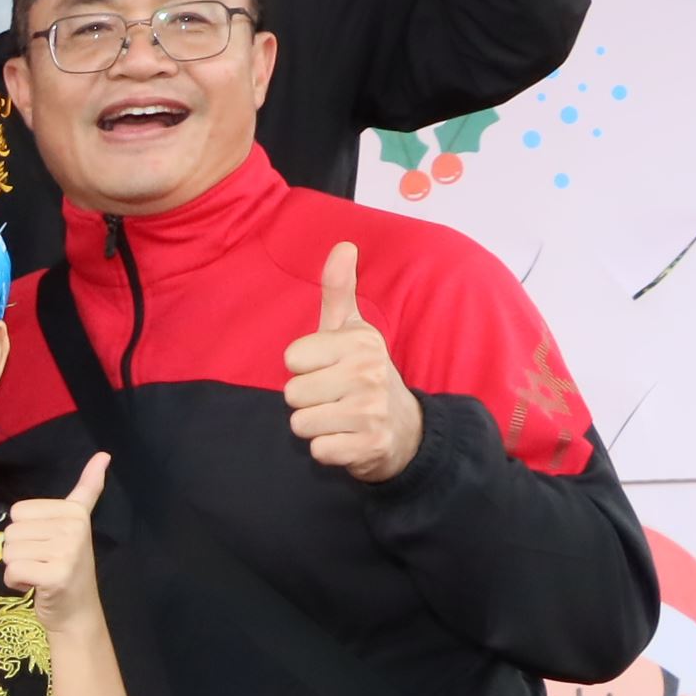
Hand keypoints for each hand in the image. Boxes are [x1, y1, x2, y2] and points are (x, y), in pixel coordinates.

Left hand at [0, 450, 108, 624]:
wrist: (77, 611)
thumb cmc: (67, 566)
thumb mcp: (75, 524)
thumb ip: (87, 490)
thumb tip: (103, 455)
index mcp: (74, 512)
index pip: (18, 512)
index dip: (24, 532)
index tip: (47, 545)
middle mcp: (73, 528)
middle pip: (11, 532)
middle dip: (19, 553)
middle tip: (43, 564)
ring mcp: (66, 552)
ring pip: (9, 552)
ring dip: (17, 568)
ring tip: (40, 574)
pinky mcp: (56, 575)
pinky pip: (12, 571)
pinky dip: (16, 583)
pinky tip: (36, 586)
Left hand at [281, 242, 422, 481]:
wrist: (403, 428)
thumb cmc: (363, 373)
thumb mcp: (352, 330)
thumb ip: (338, 291)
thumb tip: (343, 245)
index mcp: (359, 341)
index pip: (292, 358)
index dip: (302, 368)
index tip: (327, 369)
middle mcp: (367, 373)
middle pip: (292, 393)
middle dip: (306, 400)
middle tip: (333, 397)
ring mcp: (370, 411)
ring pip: (301, 423)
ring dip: (314, 426)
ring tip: (338, 417)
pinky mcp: (369, 446)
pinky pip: (318, 450)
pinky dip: (327, 450)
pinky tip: (346, 438)